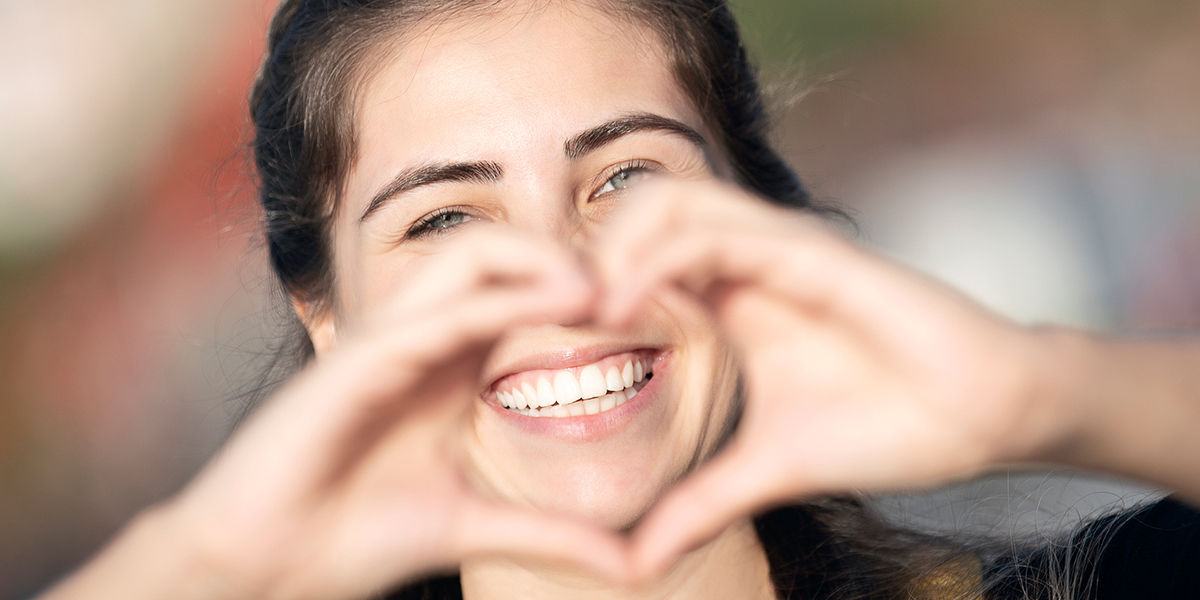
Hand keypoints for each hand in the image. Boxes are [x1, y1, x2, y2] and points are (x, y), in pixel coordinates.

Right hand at [120, 229, 625, 599]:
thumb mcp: (475, 527)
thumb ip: (553, 535)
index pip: (522, 293)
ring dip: (541, 260)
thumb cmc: (352, 536)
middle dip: (569, 257)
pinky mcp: (360, 357)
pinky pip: (441, 309)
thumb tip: (633, 566)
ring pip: (469, 255)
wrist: (264, 565)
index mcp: (452, 365)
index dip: (586, 292)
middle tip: (636, 288)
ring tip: (603, 288)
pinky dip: (503, 298)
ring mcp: (391, 340)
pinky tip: (560, 303)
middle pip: (501, 254)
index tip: (652, 316)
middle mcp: (425, 338)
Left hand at [594, 180, 1055, 577]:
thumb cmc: (885, 427)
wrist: (983, 419)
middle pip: (640, 211)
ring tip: (583, 309)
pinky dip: (662, 257)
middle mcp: (748, 261)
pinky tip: (626, 305)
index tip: (539, 336)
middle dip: (584, 251)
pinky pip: (724, 231)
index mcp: (729, 296)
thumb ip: (702, 503)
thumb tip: (637, 562)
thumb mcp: (768, 471)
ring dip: (613, 245)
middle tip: (548, 315)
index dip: (581, 281)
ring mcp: (781, 249)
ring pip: (674, 202)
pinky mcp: (818, 253)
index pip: (636, 254)